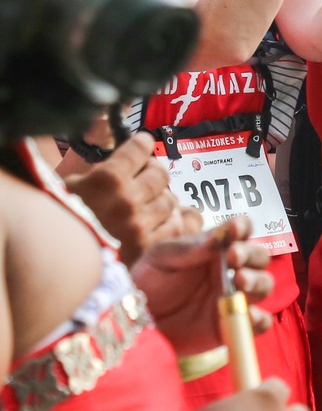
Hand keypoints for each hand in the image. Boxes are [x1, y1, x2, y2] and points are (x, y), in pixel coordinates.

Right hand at [66, 134, 181, 262]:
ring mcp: (139, 226)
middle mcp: (126, 201)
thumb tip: (126, 153)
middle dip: (152, 173)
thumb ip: (98, 170)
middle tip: (144, 177)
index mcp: (105, 181)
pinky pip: (175, 226)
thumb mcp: (71, 187)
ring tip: (146, 205)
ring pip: (169, 201)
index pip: (140, 148)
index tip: (141, 144)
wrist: (58, 266)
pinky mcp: (149, 248)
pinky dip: (168, 222)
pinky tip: (154, 223)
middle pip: (160, 174)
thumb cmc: (61, 221)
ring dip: (160, 201)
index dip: (141, 145)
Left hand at [132, 216, 275, 355]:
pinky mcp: (232, 326)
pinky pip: (257, 323)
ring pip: (263, 286)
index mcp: (215, 249)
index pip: (240, 231)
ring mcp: (234, 298)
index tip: (235, 229)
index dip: (243, 227)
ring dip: (258, 282)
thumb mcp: (160, 258)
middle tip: (234, 257)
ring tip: (240, 282)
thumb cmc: (146, 284)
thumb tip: (218, 237)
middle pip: (258, 257)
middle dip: (251, 255)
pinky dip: (258, 319)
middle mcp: (230, 271)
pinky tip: (247, 316)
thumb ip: (189, 248)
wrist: (132, 323)